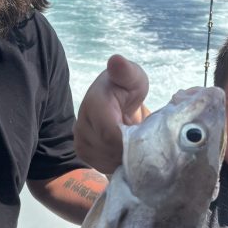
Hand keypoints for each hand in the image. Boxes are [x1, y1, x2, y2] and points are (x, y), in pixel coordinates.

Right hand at [74, 55, 149, 173]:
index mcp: (94, 103)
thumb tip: (115, 61)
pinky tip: (126, 151)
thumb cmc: (127, 88)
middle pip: (110, 151)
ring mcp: (80, 140)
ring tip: (136, 144)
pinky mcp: (83, 153)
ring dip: (126, 158)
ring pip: (107, 161)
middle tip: (146, 141)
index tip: (147, 139)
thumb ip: (127, 72)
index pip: (111, 135)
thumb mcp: (134, 78)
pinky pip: (103, 167)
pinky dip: (118, 163)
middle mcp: (81, 124)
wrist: (114, 101)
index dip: (131, 142)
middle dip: (131, 150)